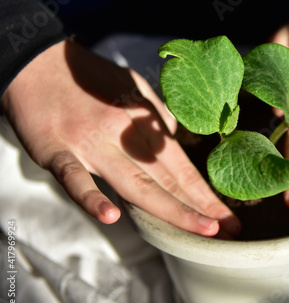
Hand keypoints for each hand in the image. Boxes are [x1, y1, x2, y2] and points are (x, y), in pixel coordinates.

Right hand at [1, 40, 239, 237]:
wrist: (37, 63)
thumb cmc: (90, 79)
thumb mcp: (134, 88)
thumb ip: (155, 118)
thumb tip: (175, 140)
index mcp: (143, 119)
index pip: (181, 165)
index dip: (206, 192)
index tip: (227, 215)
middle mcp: (123, 133)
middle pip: (167, 177)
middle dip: (200, 206)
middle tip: (228, 229)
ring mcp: (90, 143)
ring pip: (134, 182)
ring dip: (170, 208)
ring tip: (200, 230)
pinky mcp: (57, 151)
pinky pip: (74, 177)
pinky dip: (90, 196)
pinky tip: (109, 216)